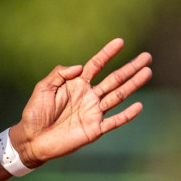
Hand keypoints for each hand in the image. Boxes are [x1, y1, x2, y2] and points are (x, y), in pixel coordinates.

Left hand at [12, 38, 152, 166]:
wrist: (32, 139)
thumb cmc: (35, 113)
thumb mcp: (43, 87)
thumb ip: (60, 73)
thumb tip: (80, 67)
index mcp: (77, 84)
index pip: (96, 65)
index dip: (108, 53)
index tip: (120, 41)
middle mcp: (89, 96)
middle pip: (115, 79)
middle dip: (131, 67)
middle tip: (147, 57)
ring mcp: (93, 112)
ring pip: (118, 96)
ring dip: (133, 84)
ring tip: (147, 72)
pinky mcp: (94, 129)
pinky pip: (114, 121)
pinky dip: (127, 114)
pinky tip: (139, 105)